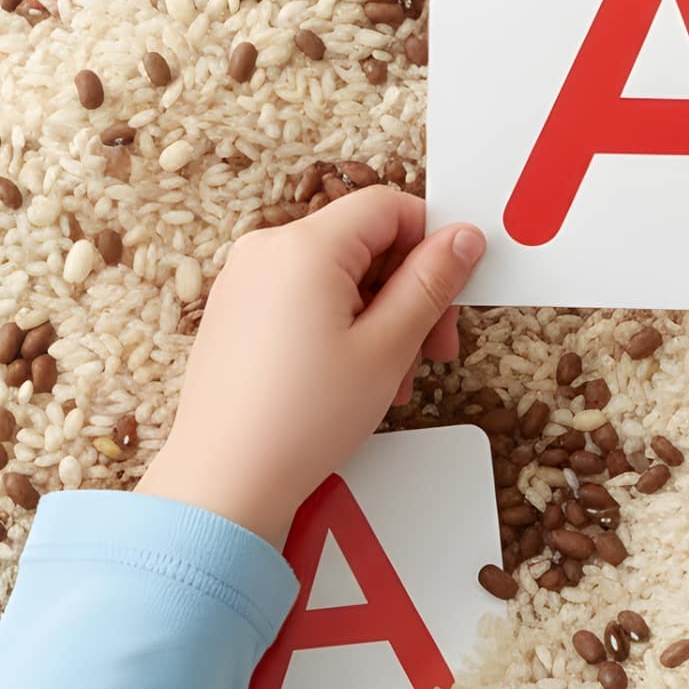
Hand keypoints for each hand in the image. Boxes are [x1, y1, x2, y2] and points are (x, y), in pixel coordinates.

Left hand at [136, 187, 486, 543]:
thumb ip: (431, 283)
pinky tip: (355, 380)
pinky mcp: (234, 314)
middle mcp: (267, 249)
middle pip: (363, 243)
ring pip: (336, 277)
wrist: (224, 482)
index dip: (431, 240)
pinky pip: (303, 299)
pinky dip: (340, 327)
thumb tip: (464, 237)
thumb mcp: (387, 347)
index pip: (387, 206)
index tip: (456, 289)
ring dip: (379, 318)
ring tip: (393, 381)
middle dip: (409, 292)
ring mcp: (244, 282)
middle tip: (436, 350)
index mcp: (305, 246)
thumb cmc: (305, 418)